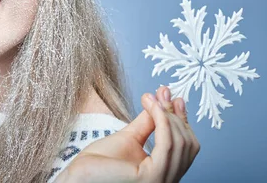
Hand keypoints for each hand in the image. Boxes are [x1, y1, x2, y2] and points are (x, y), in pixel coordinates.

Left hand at [54, 86, 199, 182]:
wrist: (79, 175)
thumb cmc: (98, 164)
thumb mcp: (130, 137)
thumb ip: (148, 124)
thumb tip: (161, 104)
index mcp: (163, 173)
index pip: (185, 146)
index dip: (182, 120)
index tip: (175, 97)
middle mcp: (167, 180)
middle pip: (187, 144)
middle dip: (175, 114)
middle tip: (163, 93)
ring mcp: (161, 181)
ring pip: (180, 142)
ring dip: (167, 115)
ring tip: (153, 99)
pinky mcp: (152, 178)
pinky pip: (166, 144)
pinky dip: (162, 121)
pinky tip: (152, 107)